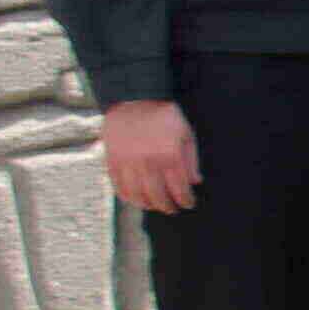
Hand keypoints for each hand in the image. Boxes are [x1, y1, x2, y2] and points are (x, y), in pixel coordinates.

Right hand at [100, 98, 200, 213]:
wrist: (134, 100)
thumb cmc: (165, 117)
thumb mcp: (186, 133)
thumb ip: (191, 159)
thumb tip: (195, 182)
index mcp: (170, 155)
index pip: (179, 188)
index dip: (185, 200)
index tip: (188, 204)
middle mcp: (148, 162)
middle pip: (158, 195)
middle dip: (167, 206)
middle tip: (172, 210)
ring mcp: (128, 163)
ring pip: (137, 194)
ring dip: (147, 205)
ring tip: (154, 206)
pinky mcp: (113, 161)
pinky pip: (118, 186)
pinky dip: (127, 197)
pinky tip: (135, 199)